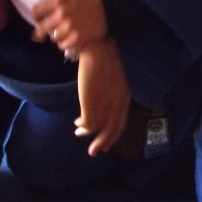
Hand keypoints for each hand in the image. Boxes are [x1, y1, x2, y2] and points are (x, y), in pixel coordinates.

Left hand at [31, 0, 107, 50]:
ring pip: (53, 38)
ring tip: (58, 33)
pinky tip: (66, 40)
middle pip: (41, 28)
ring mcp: (70, 28)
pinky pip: (64, 45)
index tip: (38, 16)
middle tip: (42, 31)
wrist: (114, 7)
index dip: (36, 14)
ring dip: (54, 36)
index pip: (37, 11)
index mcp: (59, 1)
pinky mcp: (78, 38)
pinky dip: (64, 43)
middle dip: (40, 30)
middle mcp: (61, 16)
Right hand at [75, 38, 130, 156]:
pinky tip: (77, 123)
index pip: (120, 124)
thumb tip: (103, 106)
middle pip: (110, 131)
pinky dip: (82, 125)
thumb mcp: (114, 81)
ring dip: (87, 132)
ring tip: (79, 132)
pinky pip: (87, 122)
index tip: (106, 146)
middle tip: (93, 152)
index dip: (113, 137)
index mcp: (124, 99)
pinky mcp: (90, 103)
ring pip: (97, 128)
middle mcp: (116, 105)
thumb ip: (112, 95)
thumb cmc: (104, 61)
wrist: (97, 49)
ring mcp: (104, 105)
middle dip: (101, 143)